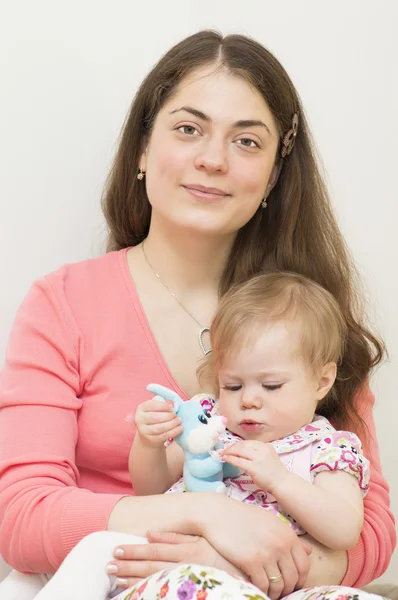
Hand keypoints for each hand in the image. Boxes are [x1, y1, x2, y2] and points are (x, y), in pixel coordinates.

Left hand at [106, 532, 234, 588]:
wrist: (244, 577)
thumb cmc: (221, 556)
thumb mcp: (201, 541)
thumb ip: (175, 537)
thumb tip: (149, 532)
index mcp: (187, 551)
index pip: (154, 550)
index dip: (134, 550)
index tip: (116, 550)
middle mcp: (184, 567)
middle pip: (150, 567)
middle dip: (127, 566)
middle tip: (108, 566)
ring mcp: (185, 582)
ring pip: (153, 582)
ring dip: (132, 581)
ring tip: (114, 580)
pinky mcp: (186, 594)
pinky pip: (162, 594)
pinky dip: (145, 593)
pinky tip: (132, 593)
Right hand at [134, 398, 182, 446]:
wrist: (149, 435)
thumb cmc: (155, 417)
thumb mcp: (157, 408)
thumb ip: (164, 404)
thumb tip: (173, 403)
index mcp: (141, 408)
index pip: (151, 405)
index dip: (163, 405)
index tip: (172, 406)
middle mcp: (140, 419)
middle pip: (155, 417)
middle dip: (168, 415)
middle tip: (176, 414)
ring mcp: (144, 431)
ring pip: (159, 428)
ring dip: (172, 424)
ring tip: (179, 420)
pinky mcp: (151, 440)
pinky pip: (163, 436)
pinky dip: (173, 432)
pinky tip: (180, 428)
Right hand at [201, 496, 311, 598]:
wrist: (218, 514)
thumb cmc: (243, 517)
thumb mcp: (270, 522)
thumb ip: (289, 537)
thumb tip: (309, 552)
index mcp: (287, 534)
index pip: (304, 565)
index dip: (299, 579)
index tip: (291, 583)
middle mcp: (281, 544)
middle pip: (293, 578)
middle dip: (287, 588)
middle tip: (279, 590)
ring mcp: (267, 553)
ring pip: (279, 585)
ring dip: (274, 592)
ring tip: (268, 592)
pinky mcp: (251, 561)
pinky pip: (263, 585)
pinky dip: (261, 589)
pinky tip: (256, 586)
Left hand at [222, 440, 288, 491]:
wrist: (281, 482)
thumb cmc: (274, 471)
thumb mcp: (268, 456)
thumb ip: (257, 452)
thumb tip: (241, 451)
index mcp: (265, 446)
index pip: (248, 442)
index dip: (237, 444)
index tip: (231, 447)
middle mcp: (262, 450)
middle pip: (243, 445)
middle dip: (232, 447)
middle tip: (224, 450)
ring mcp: (258, 458)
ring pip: (240, 451)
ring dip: (229, 451)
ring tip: (223, 454)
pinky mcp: (254, 468)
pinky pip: (239, 461)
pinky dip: (231, 459)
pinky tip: (225, 458)